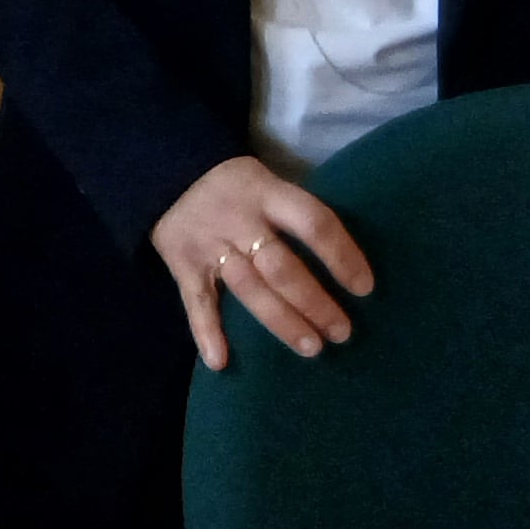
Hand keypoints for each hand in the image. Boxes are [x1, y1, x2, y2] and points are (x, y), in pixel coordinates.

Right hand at [150, 154, 371, 369]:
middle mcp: (238, 219)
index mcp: (266, 193)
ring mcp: (208, 242)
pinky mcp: (182, 262)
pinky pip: (196, 299)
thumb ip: (295, 215)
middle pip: (281, 266)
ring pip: (248, 287)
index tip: (365, 288)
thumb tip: (346, 261)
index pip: (312, 223)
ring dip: (280, 320)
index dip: (341, 256)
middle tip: (341, 332)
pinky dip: (205, 331)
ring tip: (311, 347)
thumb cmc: (237, 185)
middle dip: (314, 302)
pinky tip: (220, 361)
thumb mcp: (268, 183)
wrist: (165, 167)